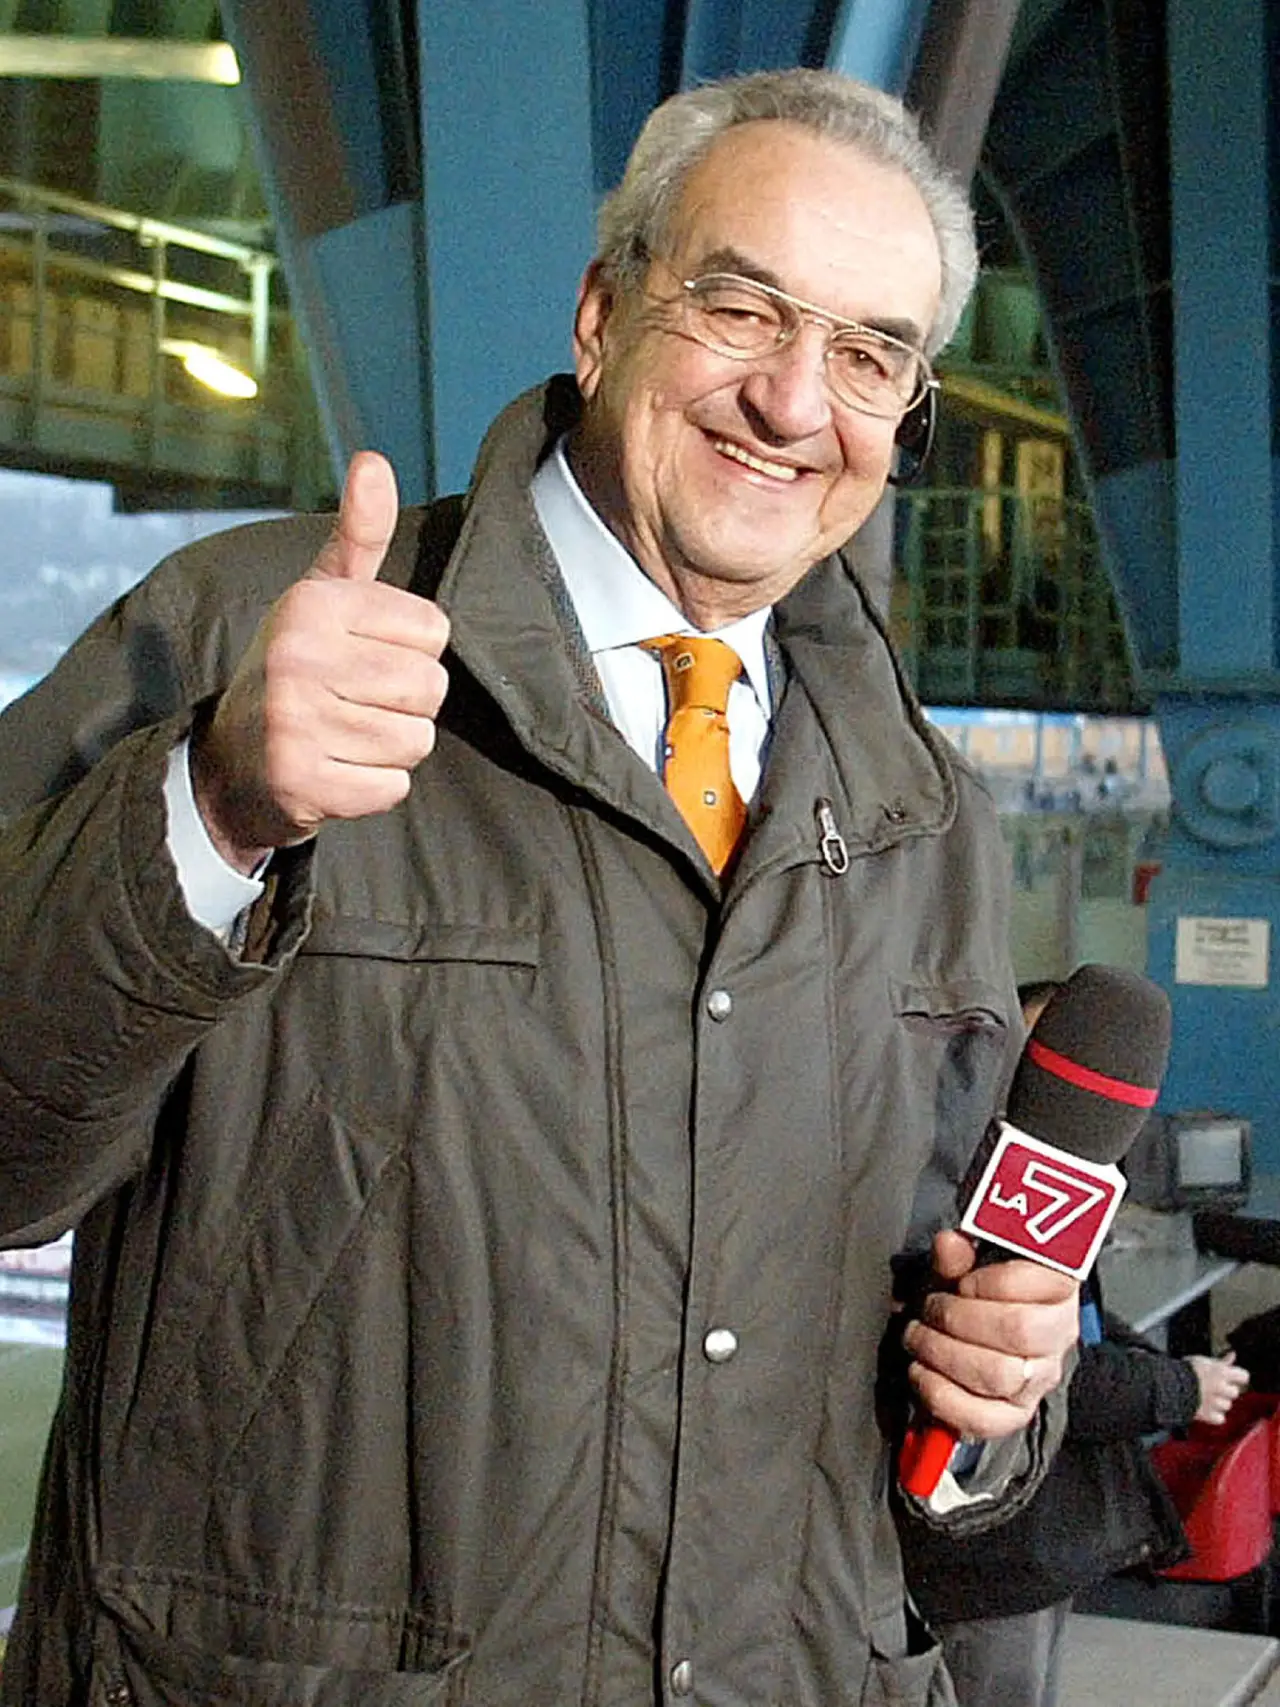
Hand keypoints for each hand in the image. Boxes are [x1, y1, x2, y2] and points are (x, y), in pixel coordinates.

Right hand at [192, 452, 449, 871]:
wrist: (233, 761)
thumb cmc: (297, 669)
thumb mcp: (323, 595)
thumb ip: (359, 534)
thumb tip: (374, 460)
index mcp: (313, 604)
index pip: (434, 630)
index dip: (412, 650)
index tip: (366, 656)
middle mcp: (298, 657)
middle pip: (431, 688)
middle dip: (408, 704)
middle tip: (359, 704)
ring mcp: (295, 723)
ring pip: (415, 741)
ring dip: (392, 749)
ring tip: (347, 737)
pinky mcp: (301, 783)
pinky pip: (392, 789)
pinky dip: (375, 789)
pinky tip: (338, 772)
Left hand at [901, 1229, 1079, 1439]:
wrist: (977, 1329)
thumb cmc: (975, 1292)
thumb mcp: (965, 1265)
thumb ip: (957, 1256)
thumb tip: (948, 1244)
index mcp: (1056, 1288)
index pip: (1032, 1286)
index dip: (985, 1284)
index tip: (959, 1284)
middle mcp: (1057, 1336)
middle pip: (1017, 1332)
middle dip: (957, 1319)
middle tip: (929, 1311)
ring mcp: (1038, 1379)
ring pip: (999, 1375)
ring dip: (943, 1354)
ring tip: (919, 1338)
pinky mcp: (1014, 1413)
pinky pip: (983, 1419)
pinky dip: (942, 1397)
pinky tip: (922, 1374)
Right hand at [1187, 1351, 1249, 1424]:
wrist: (1170, 1386)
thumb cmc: (1185, 1371)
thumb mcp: (1204, 1361)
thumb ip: (1221, 1360)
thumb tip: (1232, 1355)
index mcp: (1222, 1373)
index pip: (1243, 1376)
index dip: (1237, 1377)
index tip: (1231, 1377)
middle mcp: (1222, 1388)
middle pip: (1234, 1392)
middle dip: (1226, 1391)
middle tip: (1214, 1387)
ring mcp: (1217, 1403)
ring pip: (1227, 1405)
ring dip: (1219, 1403)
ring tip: (1206, 1398)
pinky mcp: (1209, 1415)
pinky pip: (1220, 1418)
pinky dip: (1214, 1416)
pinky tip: (1206, 1409)